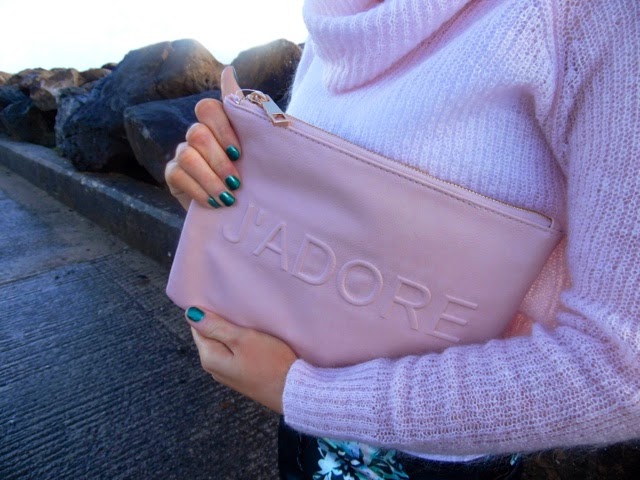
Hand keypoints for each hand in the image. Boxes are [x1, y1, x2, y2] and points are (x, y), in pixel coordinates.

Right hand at [165, 66, 243, 210]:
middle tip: (236, 181)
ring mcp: (183, 153)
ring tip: (228, 196)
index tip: (239, 152)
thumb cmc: (255, 177)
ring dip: (210, 178)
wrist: (243, 210)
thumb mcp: (261, 151)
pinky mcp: (174, 174)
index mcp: (220, 125)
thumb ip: (251, 117)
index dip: (222, 127)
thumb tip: (228, 71)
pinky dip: (199, 191)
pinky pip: (178, 175)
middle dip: (219, 160)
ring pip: (187, 155)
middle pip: (198, 133)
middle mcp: (199, 135)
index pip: (210, 109)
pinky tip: (215, 203)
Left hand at [185, 307, 297, 413]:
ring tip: (245, 319)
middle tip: (236, 307)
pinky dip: (240, 342)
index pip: (198, 327)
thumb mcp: (242, 339)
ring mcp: (228, 373)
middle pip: (210, 336)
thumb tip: (191, 314)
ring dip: (231, 331)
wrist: (293, 390)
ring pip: (224, 344)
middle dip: (220, 321)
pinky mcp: (242, 376)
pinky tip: (252, 336)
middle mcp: (214, 368)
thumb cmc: (270, 363)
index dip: (208, 312)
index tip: (222, 301)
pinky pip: (235, 353)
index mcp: (209, 357)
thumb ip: (216, 326)